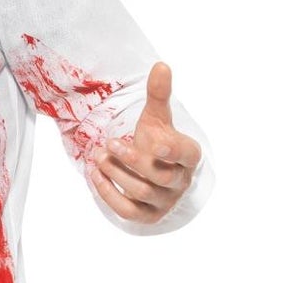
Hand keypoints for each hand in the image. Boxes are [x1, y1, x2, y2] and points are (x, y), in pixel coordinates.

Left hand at [88, 60, 202, 223]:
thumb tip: (160, 65)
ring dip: (116, 173)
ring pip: (141, 192)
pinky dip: (109, 193)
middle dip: (132, 160)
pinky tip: (95, 175)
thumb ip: (159, 94)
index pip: (185, 155)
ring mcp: (165, 201)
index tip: (153, 141)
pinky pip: (128, 210)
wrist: (152, 170)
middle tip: (109, 143)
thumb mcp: (157, 117)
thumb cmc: (157, 140)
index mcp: (188, 156)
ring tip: (98, 155)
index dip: (172, 150)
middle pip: (159, 176)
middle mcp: (180, 181)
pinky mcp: (147, 216)